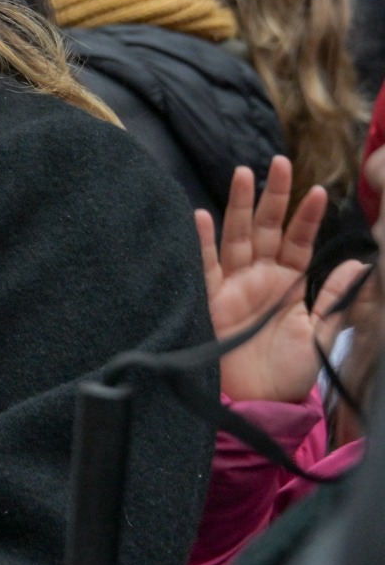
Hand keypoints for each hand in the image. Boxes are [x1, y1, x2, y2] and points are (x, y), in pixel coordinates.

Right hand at [198, 157, 366, 402]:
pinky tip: (202, 216)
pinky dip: (201, 241)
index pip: (298, 241)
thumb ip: (337, 299)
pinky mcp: (209, 297)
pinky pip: (205, 264)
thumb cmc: (289, 373)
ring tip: (245, 175)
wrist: (256, 401)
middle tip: (280, 162)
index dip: (307, 217)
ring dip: (240, 206)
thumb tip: (362, 266)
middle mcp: (259, 276)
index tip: (320, 192)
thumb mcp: (321, 334)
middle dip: (273, 196)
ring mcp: (233, 284)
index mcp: (288, 283)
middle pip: (266, 228)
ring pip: (236, 236)